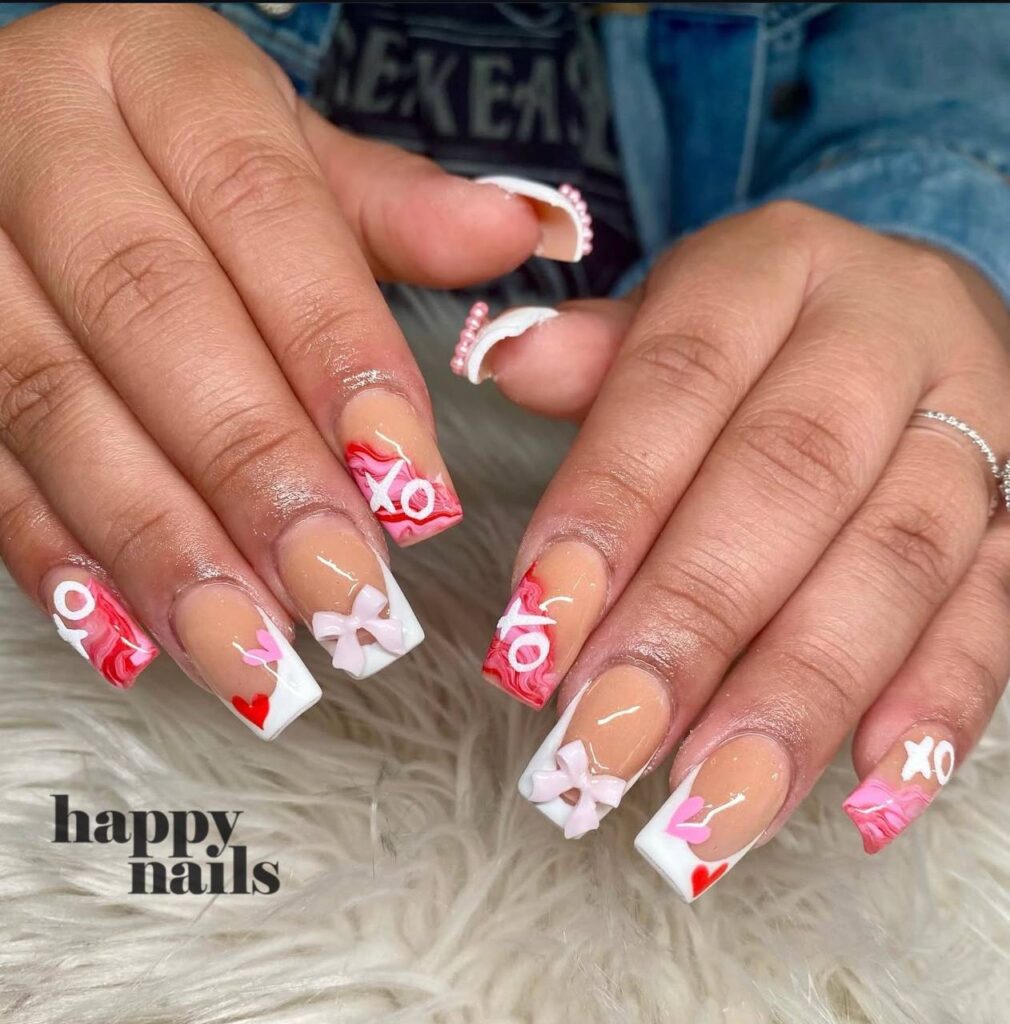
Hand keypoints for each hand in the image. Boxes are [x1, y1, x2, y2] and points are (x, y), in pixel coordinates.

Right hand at [0, 3, 587, 737]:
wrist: (31, 128)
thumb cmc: (182, 152)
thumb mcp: (292, 152)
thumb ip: (397, 208)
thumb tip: (521, 228)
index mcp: (157, 77)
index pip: (264, 215)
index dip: (340, 358)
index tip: (411, 486)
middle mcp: (41, 143)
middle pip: (155, 317)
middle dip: (257, 473)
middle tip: (344, 593)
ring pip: (55, 405)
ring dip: (163, 546)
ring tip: (256, 652)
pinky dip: (58, 558)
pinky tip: (138, 636)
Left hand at [459, 201, 1009, 896]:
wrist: (901, 311)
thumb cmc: (753, 336)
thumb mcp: (670, 314)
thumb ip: (595, 355)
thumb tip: (501, 360)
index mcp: (775, 265)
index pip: (677, 385)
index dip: (605, 511)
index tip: (532, 637)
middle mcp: (887, 327)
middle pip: (787, 480)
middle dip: (691, 626)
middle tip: (604, 747)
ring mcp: (980, 418)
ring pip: (897, 560)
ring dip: (799, 695)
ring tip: (711, 808)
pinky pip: (999, 610)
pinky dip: (936, 708)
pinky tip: (866, 797)